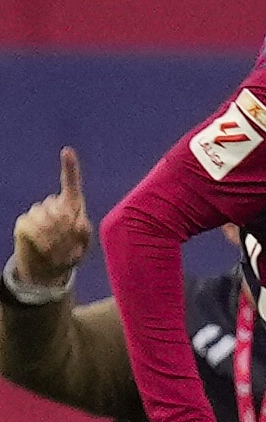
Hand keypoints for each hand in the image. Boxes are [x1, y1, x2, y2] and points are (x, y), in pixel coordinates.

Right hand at [11, 147, 90, 288]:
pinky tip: (48, 252)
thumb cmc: (70, 254)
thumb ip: (85, 234)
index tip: (67, 151)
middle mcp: (52, 204)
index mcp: (72, 205)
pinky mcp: (23, 223)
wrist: (48, 270)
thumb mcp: (83, 246)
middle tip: (72, 249)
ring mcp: (36, 212)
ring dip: (57, 240)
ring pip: (48, 220)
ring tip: (61, 253)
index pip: (71, 182)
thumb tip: (80, 222)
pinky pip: (34, 229)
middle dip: (69, 233)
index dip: (70, 167)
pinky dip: (44, 243)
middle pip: (62, 210)